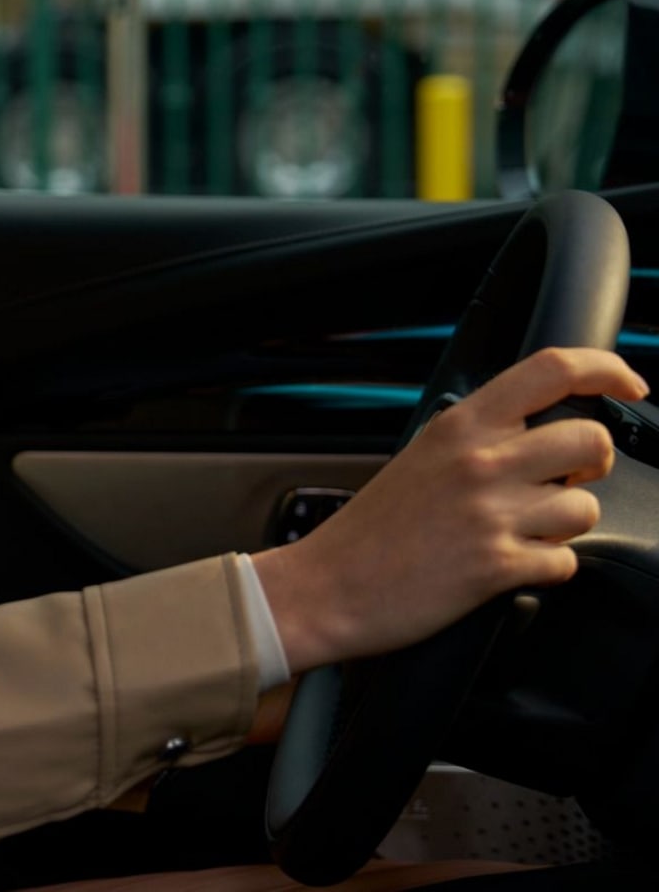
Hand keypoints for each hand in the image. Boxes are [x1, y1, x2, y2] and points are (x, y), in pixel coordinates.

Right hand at [251, 346, 646, 673]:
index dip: (607, 371)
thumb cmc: (370, 527)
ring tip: (523, 530)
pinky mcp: (499, 566)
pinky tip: (510, 564)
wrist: (327, 585)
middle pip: (591, 440)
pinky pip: (567, 562)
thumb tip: (541, 434)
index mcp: (460, 426)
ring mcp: (492, 515)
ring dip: (566, 524)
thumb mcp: (420, 455)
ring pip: (587, 506)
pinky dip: (548, 567)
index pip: (553, 371)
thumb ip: (479, 438)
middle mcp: (481, 463)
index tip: (628, 386)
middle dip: (592, 465)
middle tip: (563, 479)